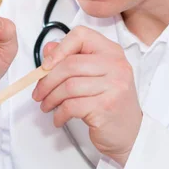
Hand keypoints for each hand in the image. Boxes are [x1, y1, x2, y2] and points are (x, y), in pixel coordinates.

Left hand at [32, 26, 141, 165]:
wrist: (129, 133)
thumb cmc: (108, 102)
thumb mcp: (93, 76)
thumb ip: (71, 59)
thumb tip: (48, 49)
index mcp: (112, 52)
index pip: (81, 36)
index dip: (59, 49)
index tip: (46, 65)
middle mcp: (116, 65)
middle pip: (70, 65)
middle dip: (47, 81)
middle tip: (38, 93)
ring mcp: (114, 86)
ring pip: (68, 86)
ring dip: (51, 99)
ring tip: (47, 106)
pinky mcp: (106, 107)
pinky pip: (72, 106)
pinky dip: (59, 113)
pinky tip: (59, 118)